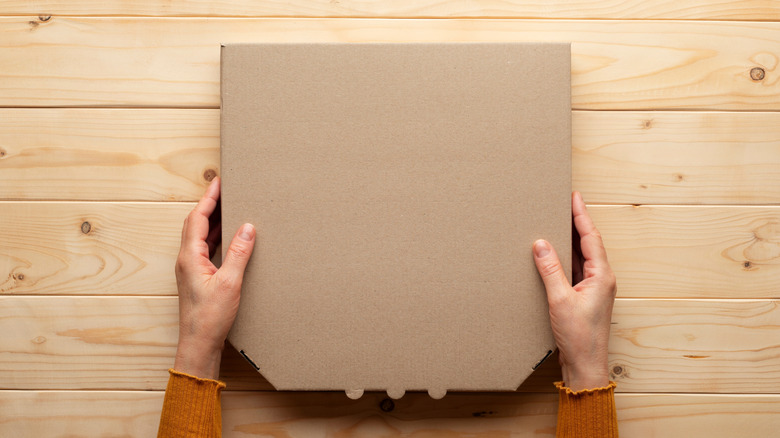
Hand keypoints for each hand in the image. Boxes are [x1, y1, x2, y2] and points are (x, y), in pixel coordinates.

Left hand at [173, 177, 255, 379]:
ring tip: (228, 207)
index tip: (219, 182)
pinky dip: (216, 236)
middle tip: (224, 189)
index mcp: (190, 257)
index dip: (208, 199)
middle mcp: (186, 260)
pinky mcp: (197, 277)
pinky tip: (228, 236)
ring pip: (199, 236)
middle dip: (209, 205)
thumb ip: (239, 253)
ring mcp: (190, 269)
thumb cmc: (209, 318)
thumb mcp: (230, 283)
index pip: (197, 219)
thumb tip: (247, 227)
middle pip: (195, 223)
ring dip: (213, 220)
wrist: (198, 344)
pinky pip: (205, 248)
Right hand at [533, 191, 616, 390]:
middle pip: (588, 243)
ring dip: (570, 240)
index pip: (590, 238)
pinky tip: (553, 253)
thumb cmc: (579, 337)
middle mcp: (601, 279)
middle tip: (564, 202)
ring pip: (581, 257)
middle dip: (576, 222)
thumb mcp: (560, 300)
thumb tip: (540, 244)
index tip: (574, 197)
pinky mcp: (584, 297)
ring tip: (557, 221)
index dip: (581, 216)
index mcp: (602, 276)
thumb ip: (550, 270)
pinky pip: (575, 270)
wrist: (585, 365)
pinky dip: (564, 258)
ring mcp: (593, 288)